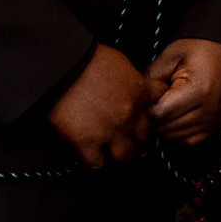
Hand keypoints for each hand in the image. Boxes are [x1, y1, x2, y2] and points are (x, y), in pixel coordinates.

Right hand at [48, 44, 152, 166]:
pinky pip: (97, 163)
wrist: (59, 67)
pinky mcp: (86, 143)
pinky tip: (91, 155)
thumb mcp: (119, 62)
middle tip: (134, 140)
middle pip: (146, 136)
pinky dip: (95, 161)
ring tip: (114, 152)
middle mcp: (129, 114)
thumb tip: (132, 86)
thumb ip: (131, 78)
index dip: (157, 107)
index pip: (161, 101)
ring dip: (122, 154)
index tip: (149, 112)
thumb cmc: (86, 58)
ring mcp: (109, 131)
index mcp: (139, 91)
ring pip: (126, 156)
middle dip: (141, 139)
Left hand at [145, 39, 220, 144]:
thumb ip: (150, 78)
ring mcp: (216, 118)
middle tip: (152, 104)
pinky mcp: (218, 123)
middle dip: (155, 120)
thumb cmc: (198, 47)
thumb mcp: (170, 56)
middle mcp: (210, 109)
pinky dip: (180, 134)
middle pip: (168, 129)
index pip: (160, 114)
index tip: (145, 99)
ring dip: (166, 127)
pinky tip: (176, 119)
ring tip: (164, 110)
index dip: (147, 109)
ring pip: (178, 138)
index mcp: (198, 91)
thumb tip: (134, 99)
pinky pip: (192, 140)